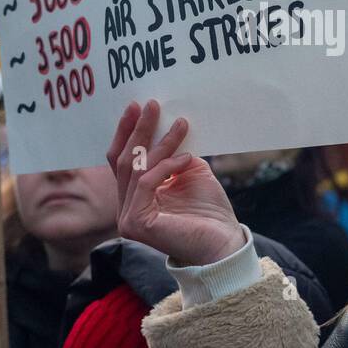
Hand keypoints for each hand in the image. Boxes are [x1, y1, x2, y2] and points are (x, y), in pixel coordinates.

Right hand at [107, 99, 244, 266]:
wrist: (225, 243)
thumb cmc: (210, 211)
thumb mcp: (190, 172)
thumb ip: (175, 153)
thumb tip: (170, 123)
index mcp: (134, 198)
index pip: (122, 161)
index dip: (128, 132)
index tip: (138, 106)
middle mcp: (125, 209)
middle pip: (125, 161)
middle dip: (138, 130)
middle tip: (152, 105)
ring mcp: (128, 218)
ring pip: (137, 169)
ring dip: (160, 142)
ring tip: (181, 124)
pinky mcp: (137, 223)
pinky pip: (147, 182)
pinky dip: (167, 165)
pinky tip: (187, 157)